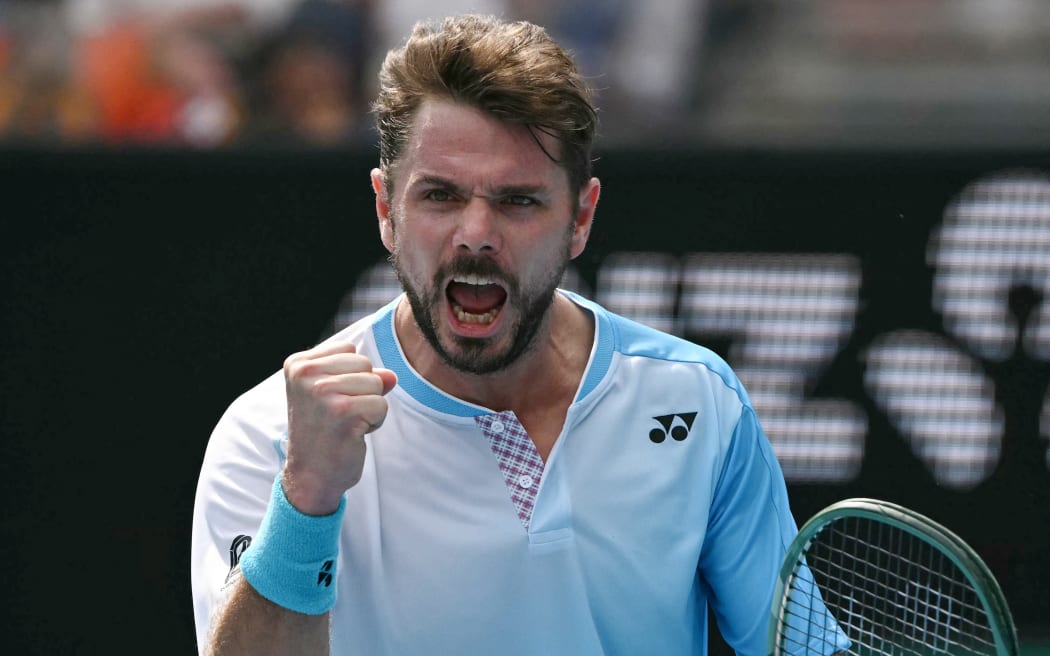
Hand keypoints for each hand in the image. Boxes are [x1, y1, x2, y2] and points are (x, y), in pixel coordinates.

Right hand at [281, 340, 396, 514]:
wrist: (311, 475)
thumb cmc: (323, 432)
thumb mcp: (335, 394)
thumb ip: (361, 376)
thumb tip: (391, 376)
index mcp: (298, 364)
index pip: (349, 350)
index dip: (350, 376)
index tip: (329, 401)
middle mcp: (305, 374)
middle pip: (365, 363)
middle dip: (362, 390)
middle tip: (339, 415)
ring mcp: (322, 392)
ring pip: (376, 383)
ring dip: (369, 406)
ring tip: (345, 424)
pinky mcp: (343, 411)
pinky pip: (381, 404)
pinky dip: (375, 421)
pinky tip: (353, 433)